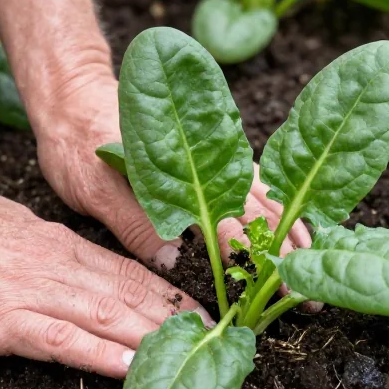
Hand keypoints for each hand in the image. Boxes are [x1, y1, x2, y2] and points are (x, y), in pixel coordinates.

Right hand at [0, 181, 211, 378]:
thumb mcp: (4, 222)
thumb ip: (40, 241)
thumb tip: (66, 254)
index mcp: (55, 243)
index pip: (125, 268)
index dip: (167, 290)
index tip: (200, 306)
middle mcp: (53, 266)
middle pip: (128, 293)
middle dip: (176, 316)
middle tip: (220, 334)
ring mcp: (30, 294)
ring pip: (108, 316)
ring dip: (154, 336)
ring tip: (196, 352)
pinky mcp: (1, 322)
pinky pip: (64, 341)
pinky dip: (103, 355)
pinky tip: (132, 368)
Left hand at [32, 72, 313, 272]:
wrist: (73, 92)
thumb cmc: (76, 140)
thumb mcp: (93, 187)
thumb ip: (134, 222)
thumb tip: (175, 263)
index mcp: (181, 174)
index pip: (231, 225)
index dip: (258, 262)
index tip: (282, 292)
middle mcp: (207, 163)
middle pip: (262, 212)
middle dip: (289, 254)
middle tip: (311, 296)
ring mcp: (214, 157)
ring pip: (267, 196)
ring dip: (293, 230)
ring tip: (315, 263)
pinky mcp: (212, 155)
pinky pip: (256, 183)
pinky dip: (280, 206)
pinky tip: (293, 224)